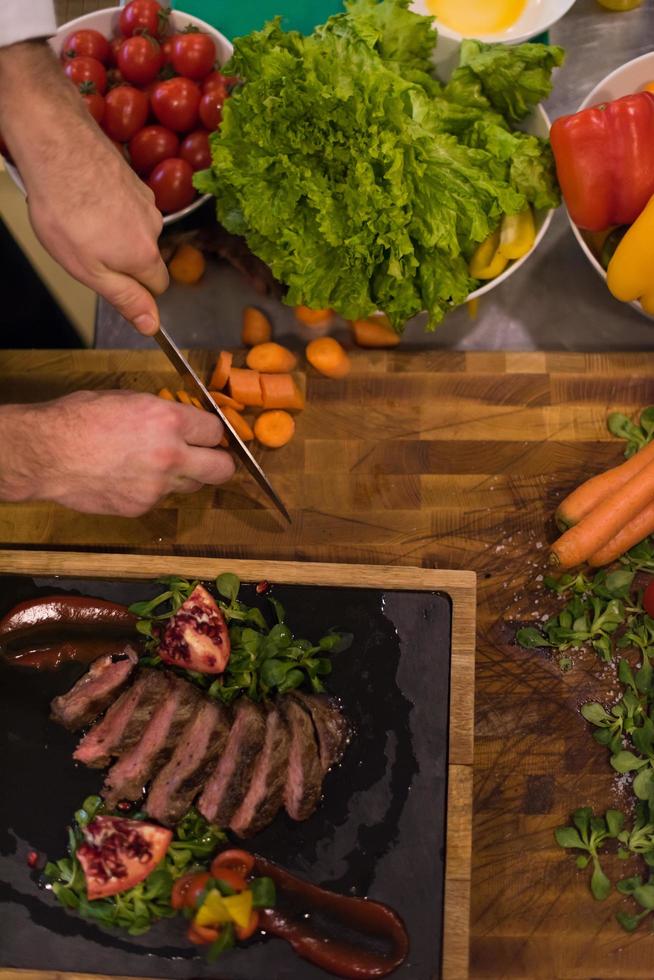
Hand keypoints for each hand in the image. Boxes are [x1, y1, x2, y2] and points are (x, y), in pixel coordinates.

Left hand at [0, 41, 167, 335]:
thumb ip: (125, 299)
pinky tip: (86, 197)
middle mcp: (154, 226)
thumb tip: (153, 326)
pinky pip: (127, 203)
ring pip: (136, 228)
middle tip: (86, 248)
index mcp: (145, 255)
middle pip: (147, 255)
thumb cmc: (66, 212)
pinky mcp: (133, 177)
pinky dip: (111, 205)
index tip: (109, 280)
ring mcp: (145, 199)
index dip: (136, 290)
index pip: (158, 286)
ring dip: (116, 229)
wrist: (58, 147)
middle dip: (123, 257)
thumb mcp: (90, 271)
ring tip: (82, 218)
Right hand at [0, 392, 234, 515]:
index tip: (207, 434)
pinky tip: (129, 477)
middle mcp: (171, 456)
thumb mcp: (128, 400)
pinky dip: (152, 490)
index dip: (211, 432)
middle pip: (222, 469)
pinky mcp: (141, 507)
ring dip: (184, 476)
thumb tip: (180, 421)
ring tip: (157, 465)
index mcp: (169, 421)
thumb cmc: (79, 418)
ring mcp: (157, 487)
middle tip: (208, 457)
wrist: (46, 454)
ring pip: (192, 486)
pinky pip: (160, 498)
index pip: (216, 431)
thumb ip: (161, 413)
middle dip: (220, 462)